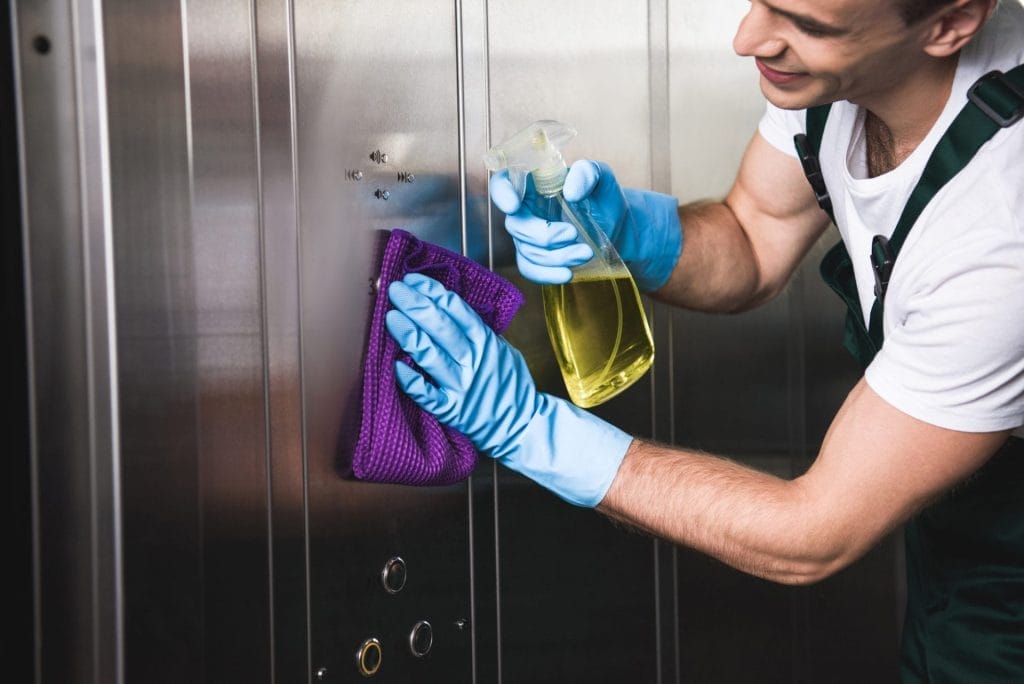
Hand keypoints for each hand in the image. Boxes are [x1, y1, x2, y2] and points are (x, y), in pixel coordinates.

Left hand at [386, 273, 632, 506]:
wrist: (522, 424)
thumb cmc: (511, 385)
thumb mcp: (502, 350)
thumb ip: (478, 332)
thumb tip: (447, 310)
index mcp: (485, 341)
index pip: (455, 309)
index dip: (432, 292)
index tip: (413, 280)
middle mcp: (472, 361)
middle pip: (439, 326)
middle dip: (414, 304)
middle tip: (396, 291)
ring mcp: (461, 385)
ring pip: (430, 354)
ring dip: (408, 334)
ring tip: (391, 317)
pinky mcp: (451, 410)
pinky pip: (427, 394)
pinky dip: (411, 381)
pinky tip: (396, 367)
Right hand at [489, 160, 682, 291]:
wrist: (617, 229)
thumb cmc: (604, 198)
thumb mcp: (602, 179)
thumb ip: (587, 174)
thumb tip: (570, 192)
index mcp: (534, 183)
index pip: (504, 182)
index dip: (502, 193)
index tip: (514, 206)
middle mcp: (526, 209)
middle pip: (515, 225)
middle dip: (544, 235)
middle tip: (574, 234)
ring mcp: (528, 236)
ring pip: (527, 250)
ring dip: (557, 256)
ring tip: (587, 252)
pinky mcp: (536, 258)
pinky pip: (530, 270)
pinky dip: (548, 275)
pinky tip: (568, 274)